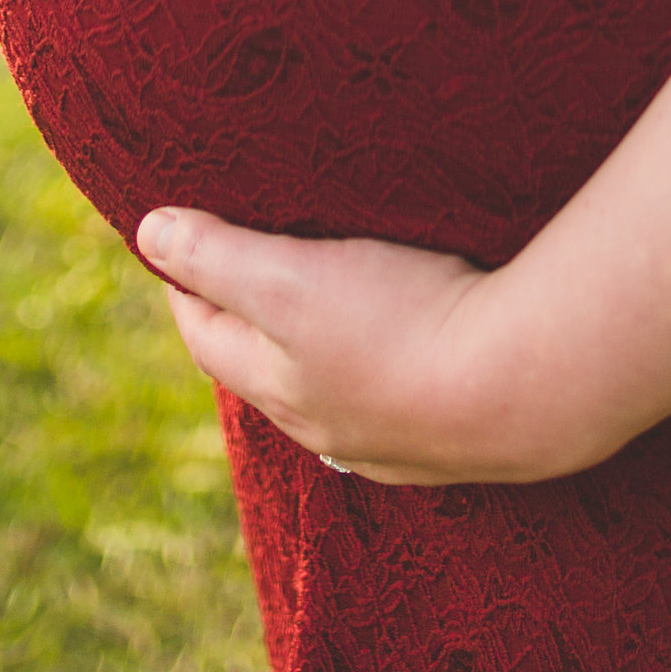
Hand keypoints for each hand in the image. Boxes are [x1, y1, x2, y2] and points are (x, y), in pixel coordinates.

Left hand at [135, 206, 570, 486]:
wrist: (523, 388)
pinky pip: (391, 399)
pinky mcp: (447, 435)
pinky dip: (377, 368)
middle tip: (242, 255)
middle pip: (262, 364)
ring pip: (327, 388)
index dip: (185, 279)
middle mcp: (323, 425)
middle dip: (245, 311)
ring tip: (320, 299)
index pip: (205, 331)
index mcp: (277, 386)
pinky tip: (398, 352)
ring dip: (314, 346)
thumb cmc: (399, 323)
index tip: (177, 232)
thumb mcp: (289, 278)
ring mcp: (387, 438)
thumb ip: (217, 255)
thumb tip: (147, 233)